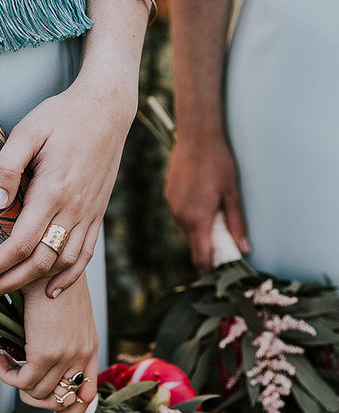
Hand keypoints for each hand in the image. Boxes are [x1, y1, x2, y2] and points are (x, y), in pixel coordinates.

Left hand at [0, 69, 136, 297]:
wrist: (107, 108)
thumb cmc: (62, 116)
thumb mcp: (27, 131)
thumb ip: (7, 168)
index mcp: (53, 191)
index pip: (19, 244)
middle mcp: (74, 209)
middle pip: (39, 263)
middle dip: (6, 283)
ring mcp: (89, 213)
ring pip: (62, 264)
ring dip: (33, 284)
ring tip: (5, 293)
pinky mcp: (98, 212)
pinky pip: (86, 254)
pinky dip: (69, 276)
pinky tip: (53, 290)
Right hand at [0, 273, 98, 412]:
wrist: (47, 261)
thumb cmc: (51, 281)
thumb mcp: (65, 314)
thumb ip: (59, 338)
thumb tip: (34, 358)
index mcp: (90, 348)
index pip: (87, 397)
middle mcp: (82, 355)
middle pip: (59, 402)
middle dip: (34, 400)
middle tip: (15, 379)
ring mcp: (66, 356)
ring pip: (37, 394)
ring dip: (15, 383)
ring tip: (4, 361)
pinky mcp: (46, 354)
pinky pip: (22, 382)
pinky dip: (6, 374)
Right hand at [165, 133, 249, 272]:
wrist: (196, 136)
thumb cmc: (218, 163)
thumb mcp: (232, 194)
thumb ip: (237, 223)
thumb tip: (244, 249)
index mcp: (197, 218)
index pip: (200, 255)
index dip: (208, 269)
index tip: (218, 276)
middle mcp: (180, 216)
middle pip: (193, 245)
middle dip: (207, 251)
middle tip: (224, 249)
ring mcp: (172, 206)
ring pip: (187, 230)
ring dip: (200, 231)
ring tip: (216, 219)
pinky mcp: (169, 196)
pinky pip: (181, 215)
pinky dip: (192, 217)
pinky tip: (203, 202)